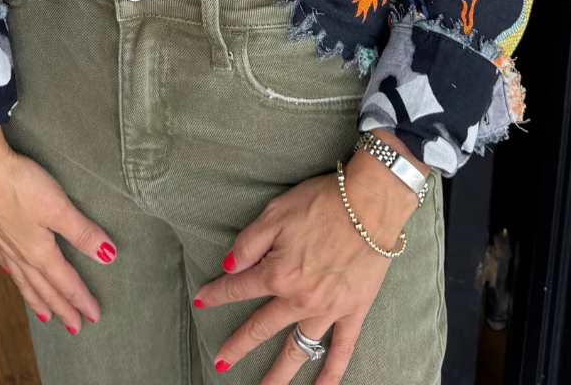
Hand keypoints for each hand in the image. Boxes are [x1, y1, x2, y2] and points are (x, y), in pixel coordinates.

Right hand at [0, 126, 117, 332]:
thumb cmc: (19, 185)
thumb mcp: (58, 207)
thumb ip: (82, 232)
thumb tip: (108, 256)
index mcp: (38, 251)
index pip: (65, 281)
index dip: (80, 299)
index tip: (94, 317)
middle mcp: (20, 252)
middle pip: (44, 287)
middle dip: (60, 307)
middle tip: (74, 327)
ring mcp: (3, 241)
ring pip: (23, 278)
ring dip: (36, 297)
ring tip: (44, 314)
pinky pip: (6, 261)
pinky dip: (13, 274)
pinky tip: (11, 271)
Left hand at [192, 141, 425, 382]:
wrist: (370, 204)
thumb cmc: (323, 202)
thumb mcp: (275, 213)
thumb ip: (249, 243)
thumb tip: (228, 265)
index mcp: (277, 273)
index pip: (238, 288)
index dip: (216, 294)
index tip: (200, 301)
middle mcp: (298, 299)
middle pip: (261, 328)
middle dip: (238, 346)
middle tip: (220, 361)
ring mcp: (327, 310)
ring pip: (297, 349)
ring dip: (278, 374)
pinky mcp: (353, 311)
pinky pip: (341, 350)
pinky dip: (331, 373)